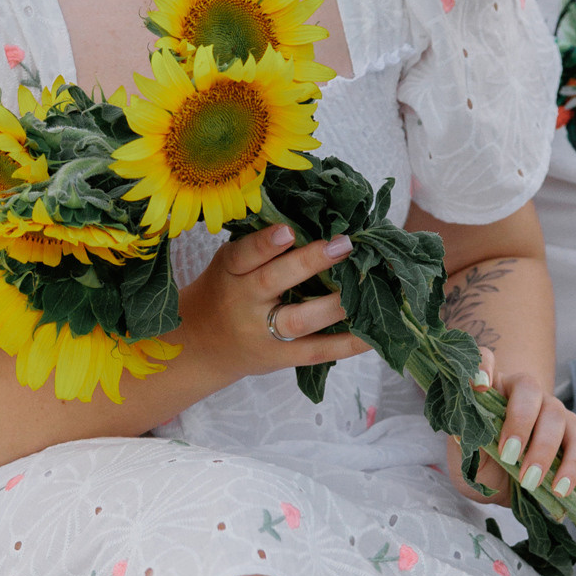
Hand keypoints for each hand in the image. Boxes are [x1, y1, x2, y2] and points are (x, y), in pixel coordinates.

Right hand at [180, 219, 367, 379]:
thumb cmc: (227, 291)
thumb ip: (260, 247)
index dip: (265, 243)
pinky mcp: (281, 357)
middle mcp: (244, 302)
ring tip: (363, 285)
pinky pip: (317, 351)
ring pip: (300, 319)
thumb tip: (317, 218)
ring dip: (335, 304)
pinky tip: (372, 334)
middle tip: (344, 244)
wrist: (203, 346)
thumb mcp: (230, 265)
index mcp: (230, 272)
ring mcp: (264, 333)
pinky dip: (347, 344)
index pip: (244, 254)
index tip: (290, 229)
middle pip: (274, 281)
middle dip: (310, 262)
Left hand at [451, 364, 575, 506]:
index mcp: (490, 390)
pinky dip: (572, 466)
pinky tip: (560, 488)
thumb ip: (466, 447)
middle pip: (528, 388)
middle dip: (520, 421)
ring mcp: (550, 409)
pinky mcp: (572, 433)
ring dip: (544, 449)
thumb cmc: (482, 467)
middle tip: (509, 456)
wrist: (505, 488)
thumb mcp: (465, 463)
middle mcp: (522, 392)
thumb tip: (466, 435)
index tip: (478, 386)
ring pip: (556, 414)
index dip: (483, 366)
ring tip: (530, 481)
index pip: (485, 360)